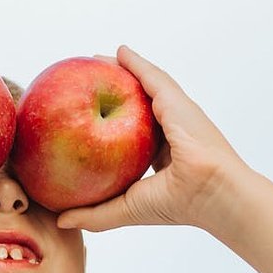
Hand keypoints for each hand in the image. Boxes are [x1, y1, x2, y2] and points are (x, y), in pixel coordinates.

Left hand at [55, 45, 255, 232]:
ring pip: (144, 88)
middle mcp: (170, 131)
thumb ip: (95, 213)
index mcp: (164, 156)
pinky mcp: (175, 101)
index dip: (113, 129)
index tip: (90, 121)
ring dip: (121, 73)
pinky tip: (118, 53)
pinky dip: (135, 63)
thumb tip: (60, 219)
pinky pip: (150, 76)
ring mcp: (175, 114)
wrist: (212, 192)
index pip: (135, 138)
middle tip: (87, 83)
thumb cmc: (177, 204)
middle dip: (115, 94)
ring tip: (96, 62)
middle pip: (137, 107)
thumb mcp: (126, 208)